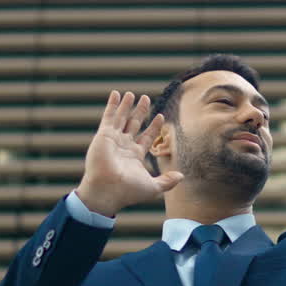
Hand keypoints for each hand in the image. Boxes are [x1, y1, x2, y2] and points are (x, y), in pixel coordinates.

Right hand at [75, 91, 182, 215]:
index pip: (146, 136)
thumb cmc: (128, 191)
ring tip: (132, 93)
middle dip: (140, 111)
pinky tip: (116, 94)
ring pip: (122, 118)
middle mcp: (124, 146)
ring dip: (127, 106)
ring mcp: (113, 140)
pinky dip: (112, 105)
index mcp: (135, 155)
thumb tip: (182, 176)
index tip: (160, 116)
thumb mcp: (153, 187)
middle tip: (146, 98)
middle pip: (134, 124)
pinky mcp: (104, 135)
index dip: (153, 126)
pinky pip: (109, 117)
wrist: (107, 191)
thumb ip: (167, 181)